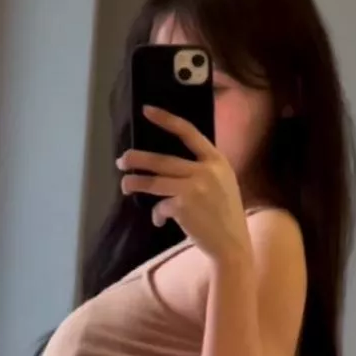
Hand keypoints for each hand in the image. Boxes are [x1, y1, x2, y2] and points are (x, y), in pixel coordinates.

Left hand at [117, 108, 250, 262]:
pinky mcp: (183, 207)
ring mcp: (194, 188)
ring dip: (135, 183)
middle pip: (162, 160)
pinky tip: (159, 220)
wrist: (233, 244)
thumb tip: (167, 164)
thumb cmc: (225, 214)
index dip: (166, 119)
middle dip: (138, 159)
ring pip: (154, 182)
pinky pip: (160, 206)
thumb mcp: (223, 183)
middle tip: (122, 160)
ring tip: (125, 184)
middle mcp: (206, 171)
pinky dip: (156, 214)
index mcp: (217, 161)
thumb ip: (202, 169)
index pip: (189, 132)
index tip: (147, 110)